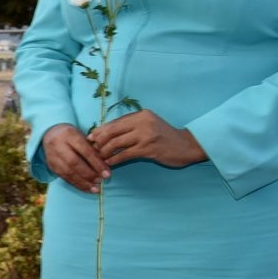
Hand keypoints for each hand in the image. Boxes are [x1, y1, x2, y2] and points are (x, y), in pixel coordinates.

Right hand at [40, 124, 106, 192]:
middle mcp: (59, 145)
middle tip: (101, 181)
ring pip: (68, 172)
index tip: (107, 173)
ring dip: (83, 182)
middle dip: (89, 174)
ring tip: (95, 189)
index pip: (85, 151)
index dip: (97, 164)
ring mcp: (53, 157)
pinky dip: (76, 184)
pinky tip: (86, 189)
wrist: (50, 133)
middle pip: (74, 162)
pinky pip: (64, 177)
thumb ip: (93, 148)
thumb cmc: (73, 135)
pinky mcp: (51, 166)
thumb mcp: (83, 135)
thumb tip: (105, 166)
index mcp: (70, 135)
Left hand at [88, 110, 205, 169]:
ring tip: (100, 158)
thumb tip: (104, 132)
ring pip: (116, 143)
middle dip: (99, 142)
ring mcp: (146, 135)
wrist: (187, 146)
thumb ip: (130, 126)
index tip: (91, 139)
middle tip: (93, 150)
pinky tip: (110, 164)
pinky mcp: (148, 148)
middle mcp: (143, 122)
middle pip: (111, 131)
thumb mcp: (148, 126)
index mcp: (141, 114)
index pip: (114, 122)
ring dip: (105, 152)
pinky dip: (114, 160)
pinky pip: (124, 155)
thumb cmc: (164, 137)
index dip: (100, 131)